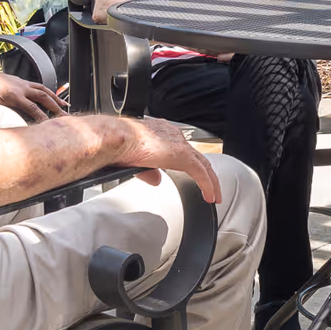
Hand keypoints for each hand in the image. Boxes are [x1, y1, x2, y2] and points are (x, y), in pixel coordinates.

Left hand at [0, 59, 65, 121]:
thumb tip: (2, 129)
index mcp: (14, 95)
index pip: (33, 108)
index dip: (43, 118)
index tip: (50, 127)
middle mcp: (21, 88)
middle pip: (44, 97)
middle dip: (56, 108)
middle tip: (66, 117)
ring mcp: (22, 83)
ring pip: (44, 89)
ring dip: (55, 98)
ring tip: (65, 106)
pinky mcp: (20, 81)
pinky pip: (38, 86)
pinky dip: (47, 91)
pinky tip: (51, 96)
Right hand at [108, 115, 222, 203]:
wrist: (117, 138)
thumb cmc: (118, 145)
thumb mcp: (134, 161)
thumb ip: (148, 171)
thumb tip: (156, 180)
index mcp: (161, 133)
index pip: (181, 148)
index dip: (189, 162)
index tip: (192, 173)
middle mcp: (173, 135)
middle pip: (196, 156)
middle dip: (205, 173)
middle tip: (210, 188)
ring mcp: (179, 144)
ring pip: (203, 164)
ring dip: (211, 181)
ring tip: (214, 196)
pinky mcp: (182, 155)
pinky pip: (201, 173)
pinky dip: (208, 185)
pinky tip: (210, 197)